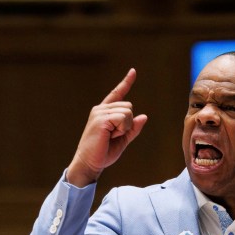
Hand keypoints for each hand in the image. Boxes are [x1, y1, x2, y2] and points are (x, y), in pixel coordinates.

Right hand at [66, 68, 148, 186]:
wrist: (90, 163)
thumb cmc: (104, 153)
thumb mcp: (123, 140)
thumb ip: (133, 128)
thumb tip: (144, 116)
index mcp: (105, 112)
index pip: (117, 94)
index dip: (126, 82)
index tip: (133, 71)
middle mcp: (101, 109)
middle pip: (129, 106)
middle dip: (127, 124)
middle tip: (113, 136)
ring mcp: (99, 113)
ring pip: (127, 112)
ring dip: (124, 128)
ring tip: (110, 137)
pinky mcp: (100, 119)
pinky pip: (123, 118)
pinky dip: (122, 128)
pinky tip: (110, 136)